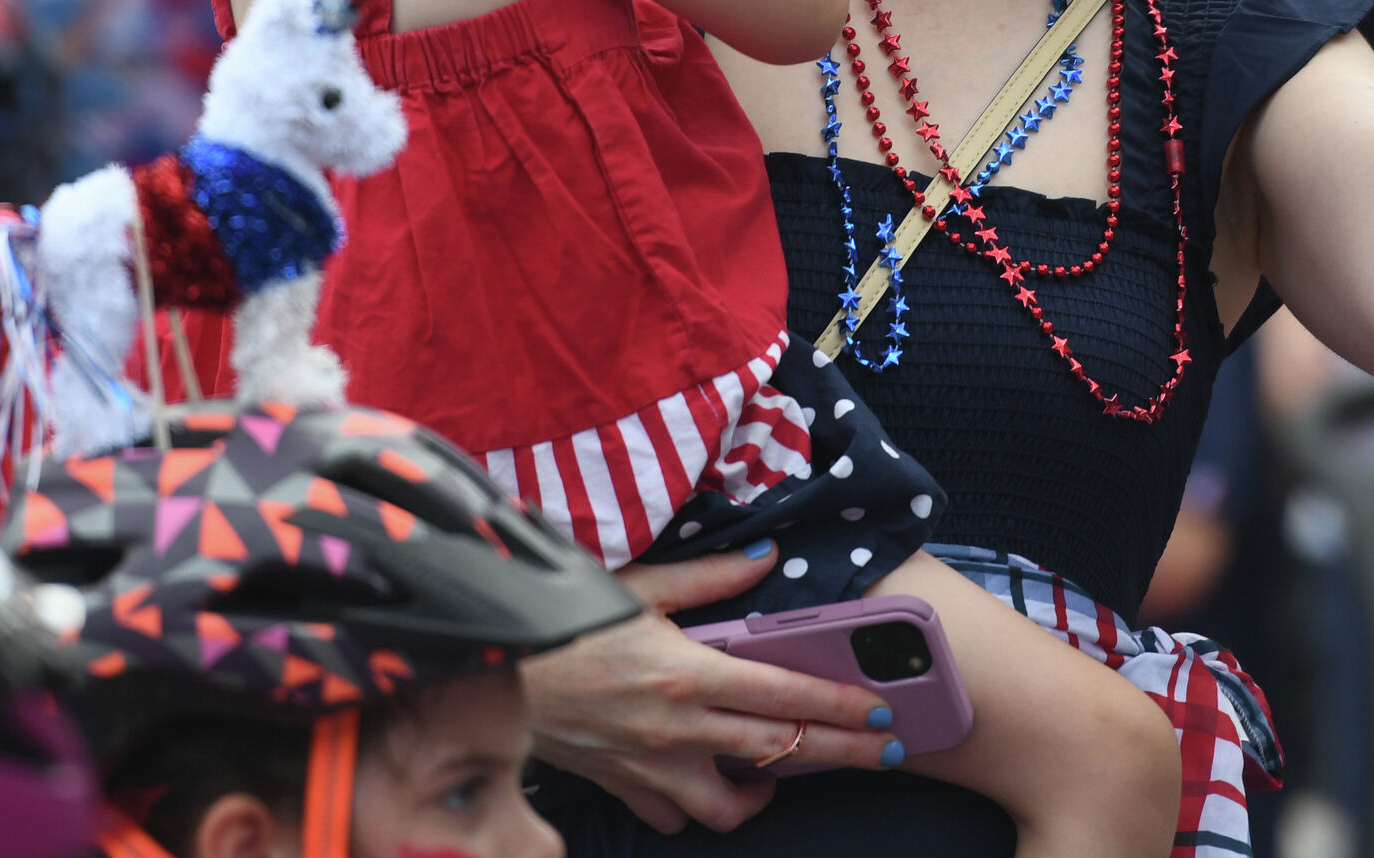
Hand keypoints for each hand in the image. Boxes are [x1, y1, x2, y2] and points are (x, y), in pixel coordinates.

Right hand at [520, 547, 897, 834]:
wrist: (491, 668)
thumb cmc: (564, 619)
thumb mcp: (640, 584)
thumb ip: (711, 576)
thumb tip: (765, 557)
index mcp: (689, 673)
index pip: (787, 696)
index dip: (843, 705)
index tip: (882, 710)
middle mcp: (678, 730)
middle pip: (782, 752)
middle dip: (842, 753)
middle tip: (883, 752)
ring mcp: (650, 768)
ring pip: (729, 809)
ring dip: (762, 795)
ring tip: (778, 773)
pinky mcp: (621, 787)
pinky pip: (671, 817)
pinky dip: (694, 805)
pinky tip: (704, 781)